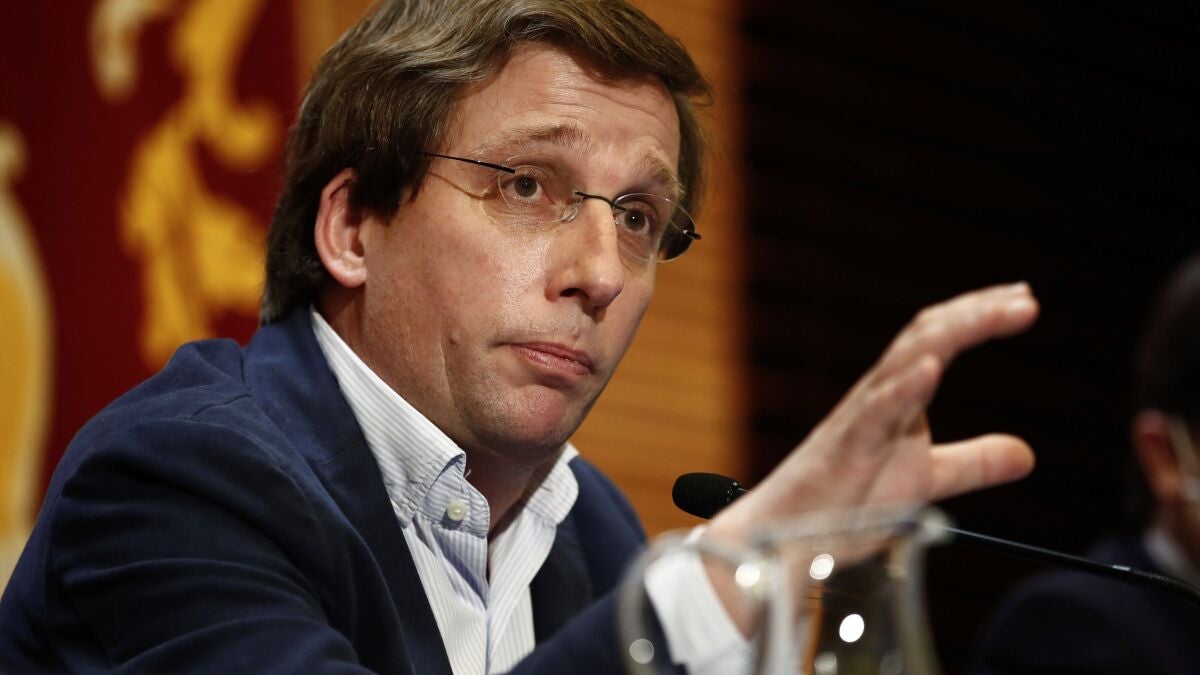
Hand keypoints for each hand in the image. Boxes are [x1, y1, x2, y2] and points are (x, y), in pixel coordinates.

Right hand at [709, 282, 1038, 540]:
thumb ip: (972, 463)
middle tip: (1025, 298)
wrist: (785, 535)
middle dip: (974, 313)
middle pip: (924, 337)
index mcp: (895, 397)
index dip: (978, 316)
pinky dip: (903, 387)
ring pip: (902, 362)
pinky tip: (931, 369)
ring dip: (950, 334)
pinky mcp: (844, 451)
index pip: (936, 341)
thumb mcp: (925, 479)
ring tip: (990, 315)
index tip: (1023, 299)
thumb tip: (1027, 454)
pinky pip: (873, 413)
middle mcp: (876, 396)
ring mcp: (858, 420)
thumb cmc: (845, 502)